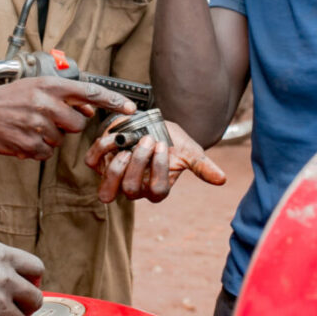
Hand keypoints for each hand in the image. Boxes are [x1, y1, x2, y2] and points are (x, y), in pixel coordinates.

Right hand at [0, 77, 135, 159]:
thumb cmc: (8, 98)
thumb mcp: (37, 88)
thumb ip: (65, 97)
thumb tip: (90, 110)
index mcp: (49, 85)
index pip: (90, 92)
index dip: (113, 100)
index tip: (131, 107)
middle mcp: (45, 103)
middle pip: (78, 124)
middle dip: (67, 126)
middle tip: (47, 119)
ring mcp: (36, 125)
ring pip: (60, 140)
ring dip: (48, 137)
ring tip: (28, 126)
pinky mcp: (27, 144)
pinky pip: (45, 153)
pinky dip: (37, 148)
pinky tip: (22, 137)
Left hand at [85, 118, 225, 202]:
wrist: (151, 124)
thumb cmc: (171, 141)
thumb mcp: (189, 151)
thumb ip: (203, 166)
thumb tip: (222, 179)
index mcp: (155, 189)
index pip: (156, 191)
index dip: (158, 170)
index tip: (164, 146)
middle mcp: (134, 188)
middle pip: (130, 190)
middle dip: (138, 164)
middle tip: (147, 141)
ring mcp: (115, 177)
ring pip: (107, 190)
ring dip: (116, 166)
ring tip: (126, 144)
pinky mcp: (100, 163)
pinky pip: (94, 163)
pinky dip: (101, 149)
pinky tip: (114, 136)